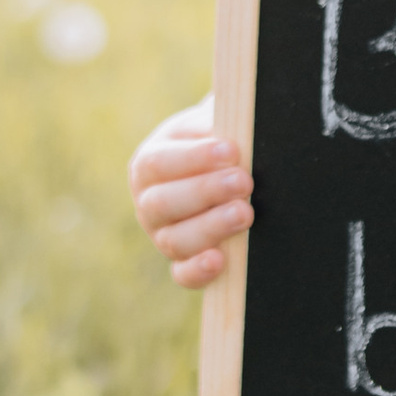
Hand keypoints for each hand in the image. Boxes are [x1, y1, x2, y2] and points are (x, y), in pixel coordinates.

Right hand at [129, 103, 249, 286]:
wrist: (228, 174)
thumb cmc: (219, 143)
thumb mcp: (214, 125)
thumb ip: (221, 121)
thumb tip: (238, 121)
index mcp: (149, 165)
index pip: (160, 163)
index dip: (194, 158)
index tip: (231, 150)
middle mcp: (149, 204)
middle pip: (165, 203)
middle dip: (206, 191)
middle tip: (244, 181)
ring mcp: (163, 237)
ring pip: (175, 240)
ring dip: (211, 227)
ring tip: (245, 213)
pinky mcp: (182, 264)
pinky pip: (183, 275)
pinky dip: (198, 271)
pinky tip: (220, 260)